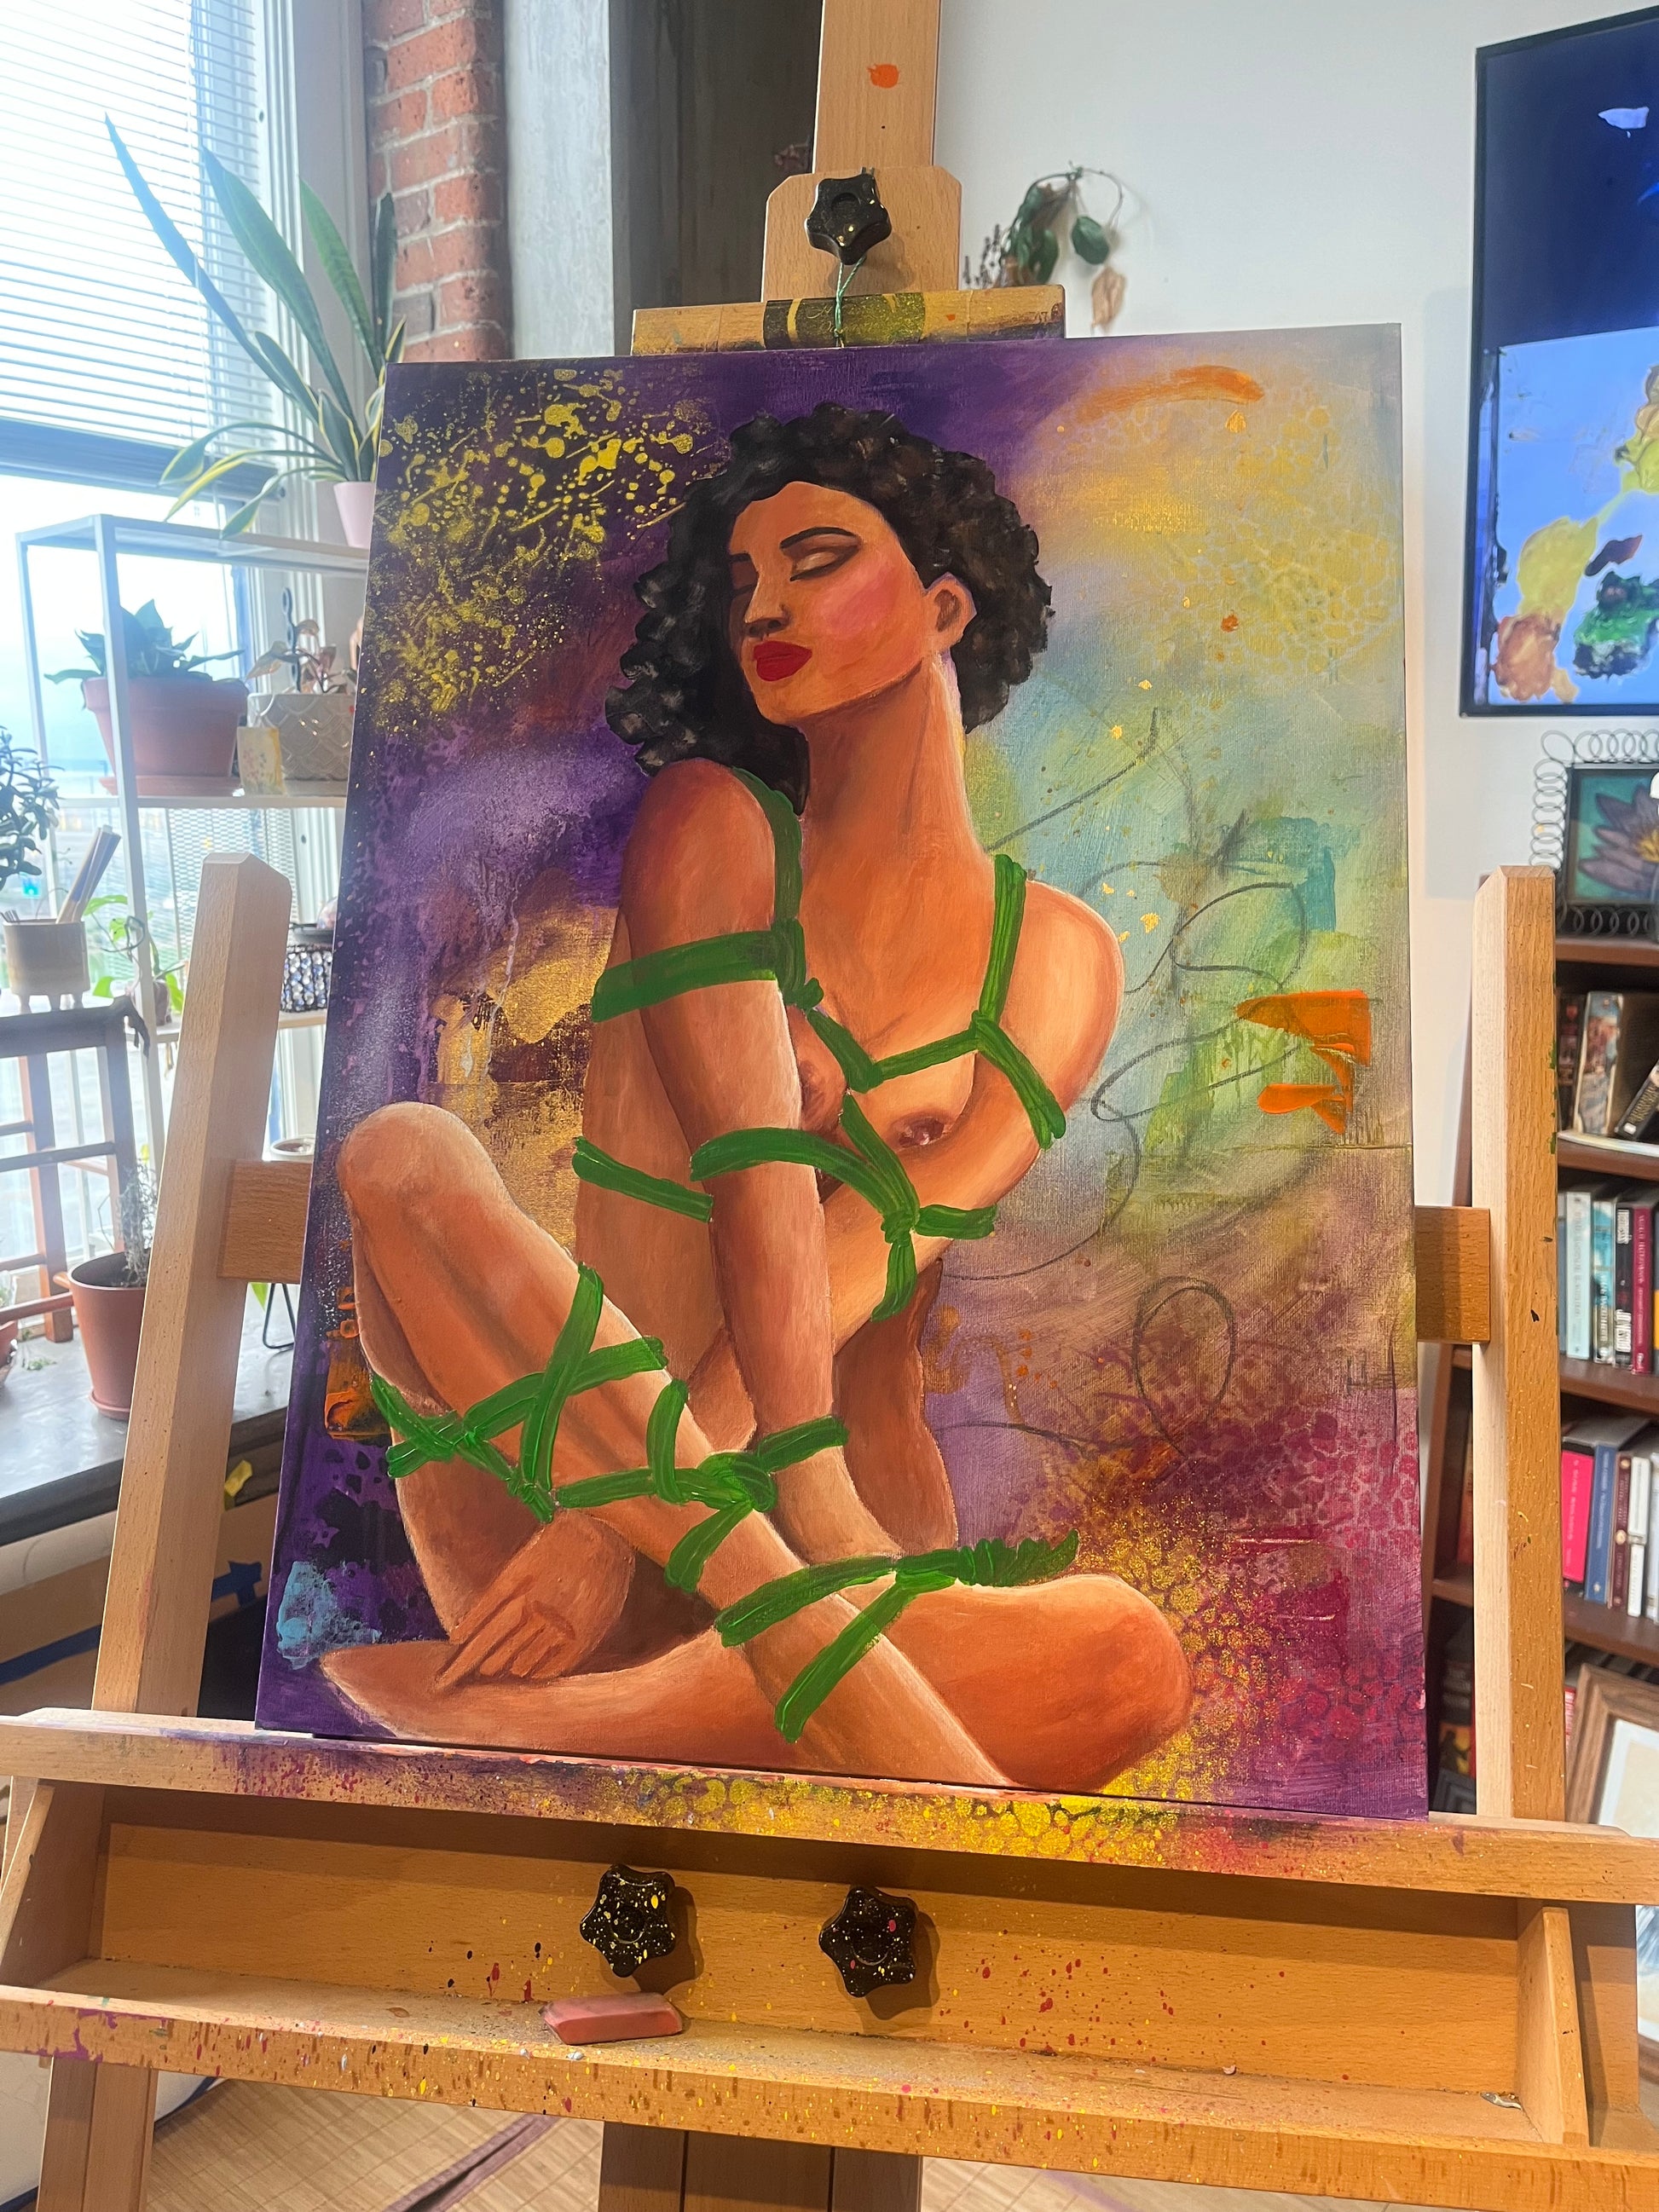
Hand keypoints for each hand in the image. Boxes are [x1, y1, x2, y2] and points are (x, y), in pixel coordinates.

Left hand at [435, 1513, 632, 1686]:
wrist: (608, 1534)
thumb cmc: (560, 1545)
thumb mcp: (522, 1562)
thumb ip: (494, 1598)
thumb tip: (461, 1634)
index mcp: (516, 1584)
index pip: (477, 1629)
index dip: (460, 1656)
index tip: (445, 1673)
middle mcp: (534, 1607)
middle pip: (493, 1650)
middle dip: (474, 1666)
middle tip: (458, 1678)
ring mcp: (558, 1624)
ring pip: (519, 1663)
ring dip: (503, 1668)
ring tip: (492, 1670)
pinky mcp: (582, 1637)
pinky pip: (550, 1669)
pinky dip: (535, 1672)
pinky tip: (527, 1671)